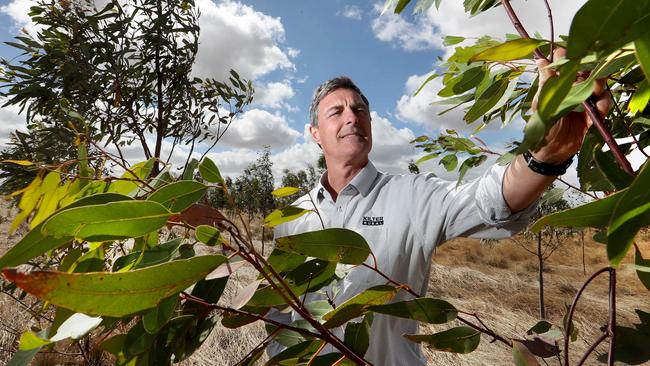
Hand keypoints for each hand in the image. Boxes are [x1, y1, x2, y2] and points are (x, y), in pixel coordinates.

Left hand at [531, 48, 612, 163]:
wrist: (550, 152)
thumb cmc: (541, 127)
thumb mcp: (542, 103)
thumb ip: (546, 83)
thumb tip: (540, 60)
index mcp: (556, 85)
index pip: (563, 63)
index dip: (567, 56)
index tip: (570, 55)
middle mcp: (571, 90)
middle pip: (585, 71)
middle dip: (588, 70)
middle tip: (586, 75)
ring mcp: (583, 101)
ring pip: (597, 85)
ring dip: (599, 86)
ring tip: (595, 91)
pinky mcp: (593, 114)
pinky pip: (603, 103)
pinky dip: (604, 103)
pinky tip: (599, 108)